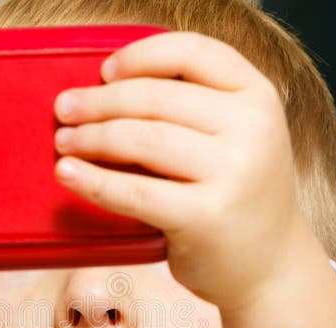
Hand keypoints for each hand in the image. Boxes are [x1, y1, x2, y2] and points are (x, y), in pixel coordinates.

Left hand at [53, 31, 319, 312]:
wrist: (271, 268)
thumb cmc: (238, 197)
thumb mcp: (237, 138)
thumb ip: (195, 109)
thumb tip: (105, 92)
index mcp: (257, 97)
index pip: (192, 52)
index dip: (139, 56)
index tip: (103, 71)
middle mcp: (252, 129)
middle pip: (156, 97)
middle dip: (99, 101)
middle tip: (63, 109)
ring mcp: (234, 173)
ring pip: (142, 139)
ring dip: (91, 137)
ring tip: (63, 141)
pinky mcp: (206, 217)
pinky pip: (136, 192)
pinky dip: (94, 181)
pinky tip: (68, 174)